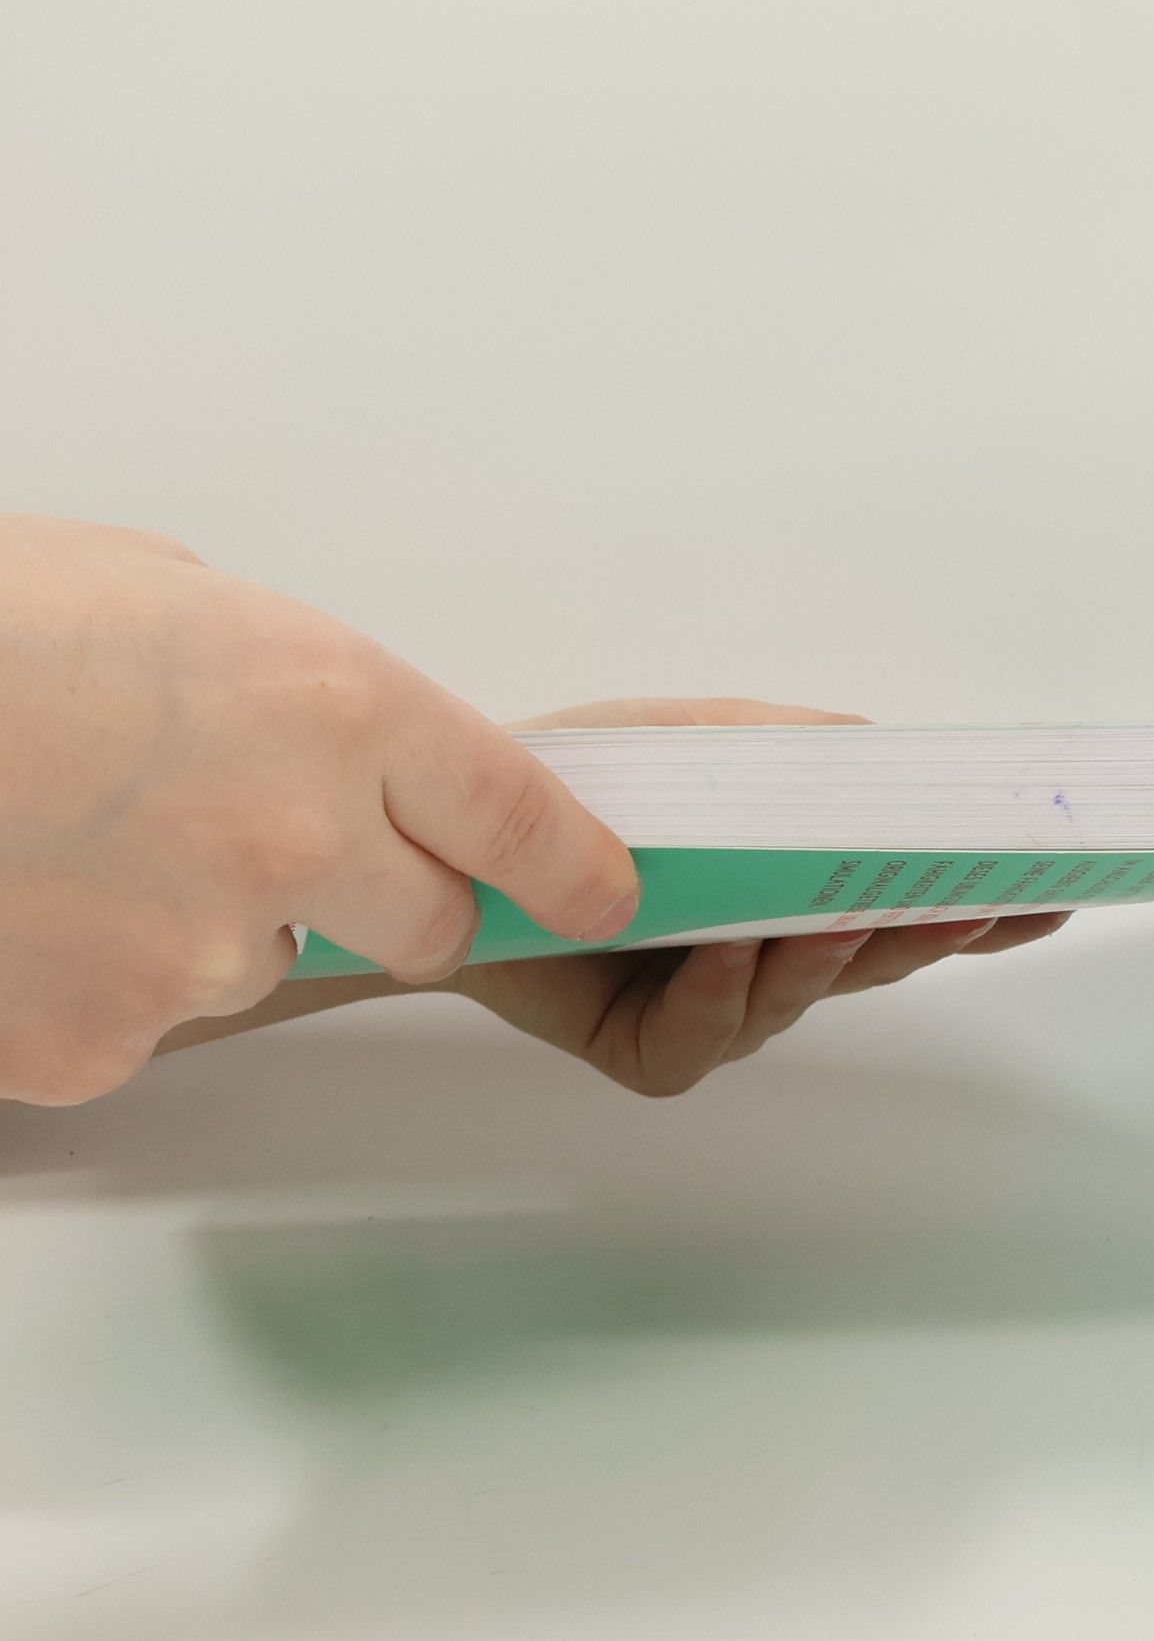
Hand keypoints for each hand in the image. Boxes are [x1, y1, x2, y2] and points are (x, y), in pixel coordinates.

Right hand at [0, 515, 637, 1104]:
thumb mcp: (168, 595)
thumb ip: (288, 685)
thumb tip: (343, 747)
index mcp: (333, 705)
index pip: (520, 816)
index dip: (574, 863)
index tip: (609, 890)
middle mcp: (295, 838)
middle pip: (432, 925)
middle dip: (388, 897)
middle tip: (277, 841)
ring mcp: (196, 953)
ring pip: (266, 966)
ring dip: (208, 922)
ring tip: (87, 841)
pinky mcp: (100, 1045)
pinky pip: (144, 1022)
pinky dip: (100, 978)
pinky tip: (31, 902)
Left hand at [453, 697, 1068, 1095]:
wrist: (451, 838)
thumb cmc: (588, 783)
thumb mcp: (706, 739)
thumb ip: (797, 748)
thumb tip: (890, 753)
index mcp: (787, 890)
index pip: (901, 904)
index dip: (976, 907)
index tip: (1050, 894)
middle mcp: (763, 958)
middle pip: (873, 961)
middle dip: (933, 937)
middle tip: (982, 908)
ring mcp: (712, 1011)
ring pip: (794, 1003)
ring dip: (817, 961)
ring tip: (834, 918)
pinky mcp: (649, 1049)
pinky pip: (703, 1041)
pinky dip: (718, 998)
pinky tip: (724, 954)